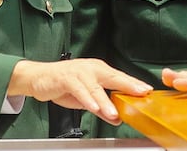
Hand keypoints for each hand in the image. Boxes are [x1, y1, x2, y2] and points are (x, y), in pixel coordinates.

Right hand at [8, 59, 151, 124]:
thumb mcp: (86, 98)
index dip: (134, 84)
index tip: (148, 91)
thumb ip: (101, 107)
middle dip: (129, 85)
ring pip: (95, 87)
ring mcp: (79, 72)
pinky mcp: (66, 78)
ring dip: (106, 101)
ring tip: (115, 112)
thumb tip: (117, 118)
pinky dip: (87, 99)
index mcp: (99, 70)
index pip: (120, 77)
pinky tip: (94, 107)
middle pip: (113, 77)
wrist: (38, 77)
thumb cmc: (63, 84)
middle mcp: (91, 68)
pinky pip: (79, 90)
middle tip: (142, 93)